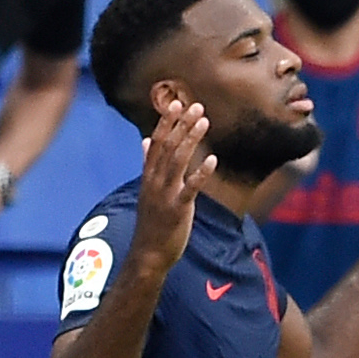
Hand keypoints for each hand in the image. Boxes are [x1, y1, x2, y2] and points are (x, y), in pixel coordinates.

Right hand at [134, 99, 214, 271]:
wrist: (148, 253)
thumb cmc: (152, 222)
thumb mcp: (147, 190)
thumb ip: (147, 163)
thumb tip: (145, 140)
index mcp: (148, 175)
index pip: (156, 142)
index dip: (166, 123)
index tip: (176, 104)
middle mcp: (155, 181)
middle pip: (168, 147)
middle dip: (182, 125)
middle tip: (196, 106)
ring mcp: (165, 194)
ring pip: (177, 161)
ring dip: (191, 140)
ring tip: (204, 122)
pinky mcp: (178, 209)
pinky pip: (190, 188)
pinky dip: (201, 173)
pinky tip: (213, 160)